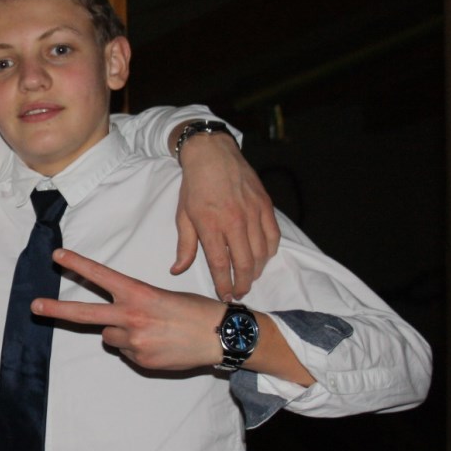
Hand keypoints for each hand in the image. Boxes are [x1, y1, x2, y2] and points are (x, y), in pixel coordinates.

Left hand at [32, 249, 223, 370]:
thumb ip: (133, 305)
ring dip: (121, 334)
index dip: (78, 265)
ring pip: (109, 336)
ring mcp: (134, 340)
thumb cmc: (194, 311)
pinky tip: (160, 344)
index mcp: (138, 293)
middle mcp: (131, 316)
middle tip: (34, 307)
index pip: (101, 276)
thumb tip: (110, 325)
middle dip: (56, 310)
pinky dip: (138, 349)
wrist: (219, 336)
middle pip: (85, 314)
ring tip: (152, 330)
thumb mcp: (162, 297)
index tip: (57, 256)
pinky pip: (127, 352)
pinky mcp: (140, 359)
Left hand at [170, 131, 278, 299]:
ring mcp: (253, 213)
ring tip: (249, 278)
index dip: (225, 284)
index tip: (225, 296)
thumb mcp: (183, 216)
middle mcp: (234, 220)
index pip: (221, 264)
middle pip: (245, 263)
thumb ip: (185, 246)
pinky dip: (269, 252)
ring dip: (257, 271)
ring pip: (261, 253)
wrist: (212, 154)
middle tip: (240, 293)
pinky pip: (273, 236)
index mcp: (210, 224)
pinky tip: (262, 258)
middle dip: (243, 283)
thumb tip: (177, 271)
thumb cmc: (195, 186)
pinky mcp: (265, 205)